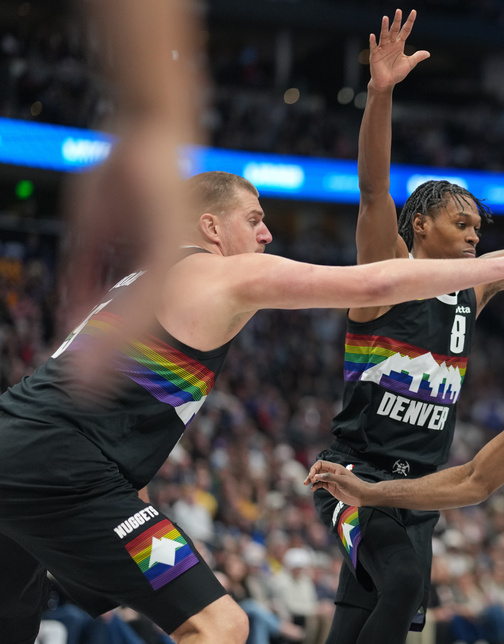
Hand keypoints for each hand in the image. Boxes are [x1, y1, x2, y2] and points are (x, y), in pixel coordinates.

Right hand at [59, 120, 190, 388]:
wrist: (151, 134)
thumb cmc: (124, 177)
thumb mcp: (94, 230)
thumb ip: (86, 269)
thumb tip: (79, 311)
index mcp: (151, 269)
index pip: (129, 320)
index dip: (109, 350)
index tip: (89, 381)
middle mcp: (166, 270)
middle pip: (139, 327)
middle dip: (112, 362)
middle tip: (88, 398)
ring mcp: (171, 259)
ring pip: (146, 316)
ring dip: (120, 350)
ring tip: (95, 382)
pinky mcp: (169, 243)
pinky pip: (149, 287)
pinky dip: (131, 317)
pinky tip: (119, 343)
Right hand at [305, 460, 373, 505]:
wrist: (362, 496)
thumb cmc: (354, 486)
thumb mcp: (342, 481)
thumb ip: (329, 478)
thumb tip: (316, 476)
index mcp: (335, 468)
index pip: (320, 464)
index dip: (314, 469)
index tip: (311, 477)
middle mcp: (332, 473)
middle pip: (317, 470)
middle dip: (311, 474)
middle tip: (307, 481)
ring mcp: (331, 480)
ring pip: (318, 478)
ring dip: (311, 480)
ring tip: (307, 484)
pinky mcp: (331, 487)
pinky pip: (321, 485)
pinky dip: (315, 486)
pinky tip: (313, 490)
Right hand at [368, 9, 429, 90]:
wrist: (387, 83)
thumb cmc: (397, 73)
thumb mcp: (409, 64)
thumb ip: (417, 57)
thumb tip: (428, 53)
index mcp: (399, 45)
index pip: (406, 31)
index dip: (409, 22)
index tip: (414, 12)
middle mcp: (391, 44)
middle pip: (395, 30)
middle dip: (397, 21)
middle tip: (399, 11)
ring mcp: (382, 48)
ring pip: (384, 35)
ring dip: (384, 27)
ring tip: (385, 18)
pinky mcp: (375, 55)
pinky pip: (374, 47)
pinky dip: (373, 41)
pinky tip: (373, 35)